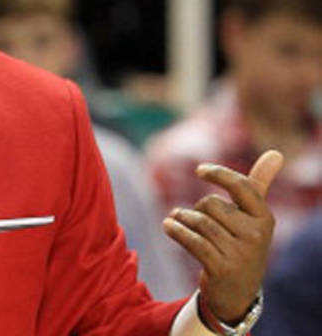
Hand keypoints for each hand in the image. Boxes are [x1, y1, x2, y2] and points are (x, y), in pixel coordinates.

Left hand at [162, 150, 283, 321]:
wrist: (237, 292)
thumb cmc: (242, 244)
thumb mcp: (253, 217)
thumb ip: (259, 185)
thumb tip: (276, 153)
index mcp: (264, 218)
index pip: (242, 186)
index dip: (219, 174)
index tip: (199, 170)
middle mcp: (256, 235)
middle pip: (211, 204)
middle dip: (196, 208)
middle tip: (192, 217)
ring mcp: (240, 253)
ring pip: (199, 221)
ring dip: (181, 218)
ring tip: (175, 220)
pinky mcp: (221, 268)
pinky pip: (192, 241)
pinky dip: (175, 230)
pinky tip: (168, 226)